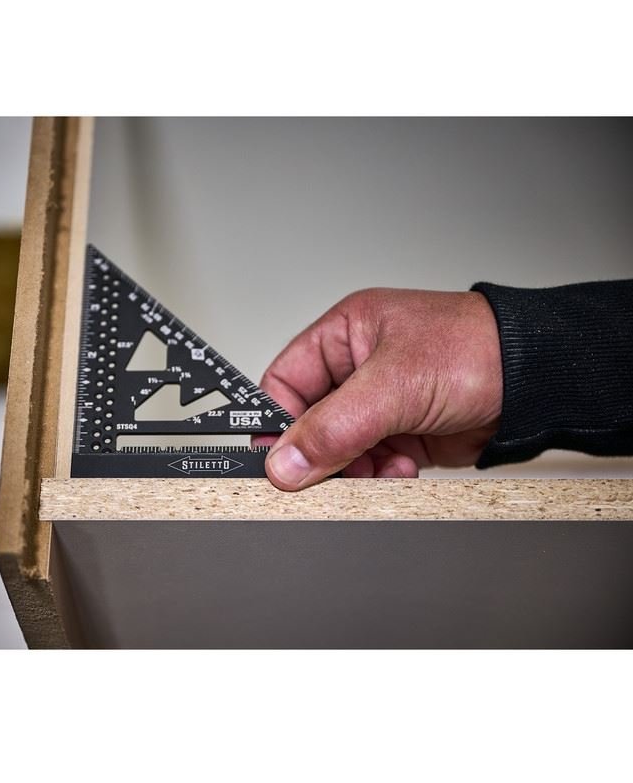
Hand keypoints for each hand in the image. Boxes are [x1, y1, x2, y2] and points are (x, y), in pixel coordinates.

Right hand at [258, 288, 502, 489]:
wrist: (536, 382)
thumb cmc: (477, 350)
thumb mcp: (393, 384)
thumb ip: (334, 425)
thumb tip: (286, 461)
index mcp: (344, 335)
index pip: (284, 380)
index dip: (275, 420)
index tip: (276, 458)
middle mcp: (356, 368)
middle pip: (310, 421)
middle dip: (321, 451)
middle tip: (326, 474)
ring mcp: (378, 404)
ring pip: (339, 449)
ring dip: (354, 467)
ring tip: (378, 467)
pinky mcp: (400, 433)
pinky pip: (369, 463)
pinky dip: (380, 474)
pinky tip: (402, 468)